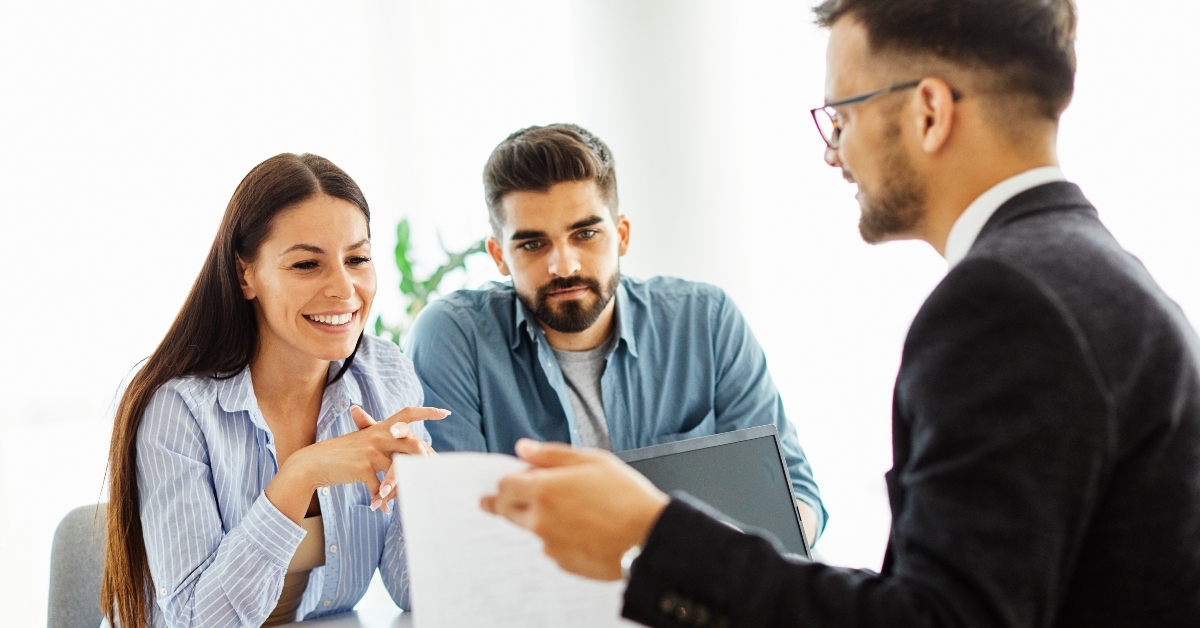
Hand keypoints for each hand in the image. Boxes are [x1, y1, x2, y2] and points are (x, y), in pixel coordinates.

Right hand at [267, 405, 446, 520]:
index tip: (446, 412)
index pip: (407, 414)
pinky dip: (381, 501)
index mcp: (380, 428)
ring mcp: (371, 452)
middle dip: (425, 459)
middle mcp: (378, 436)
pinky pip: (380, 488)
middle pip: (412, 444)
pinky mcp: (362, 468)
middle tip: (435, 473)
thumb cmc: (342, 456)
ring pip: (399, 470)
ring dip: (404, 488)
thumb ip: (386, 445)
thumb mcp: (363, 443)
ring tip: (410, 498)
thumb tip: (410, 453)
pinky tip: (381, 509)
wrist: (314, 463)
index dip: (427, 412)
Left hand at [480, 439, 668, 580]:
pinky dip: (562, 539)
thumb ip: (552, 454)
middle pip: (507, 511)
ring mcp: (551, 546)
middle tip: (509, 500)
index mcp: (544, 491)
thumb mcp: (593, 461)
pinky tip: (586, 531)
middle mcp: (540, 521)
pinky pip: (554, 547)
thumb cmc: (627, 496)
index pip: (504, 486)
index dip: (507, 481)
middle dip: (506, 503)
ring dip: (541, 520)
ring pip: (534, 530)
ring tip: (575, 513)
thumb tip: (523, 448)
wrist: (650, 538)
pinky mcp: (564, 564)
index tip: (510, 481)